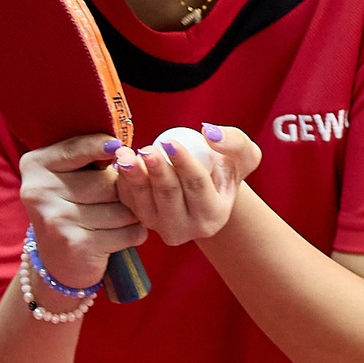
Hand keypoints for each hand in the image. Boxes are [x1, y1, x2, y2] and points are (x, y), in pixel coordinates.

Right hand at [19, 134, 147, 289]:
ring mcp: (57, 219)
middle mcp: (40, 191)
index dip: (104, 146)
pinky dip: (133, 235)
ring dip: (130, 215)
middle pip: (108, 181)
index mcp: (35, 166)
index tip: (118, 147)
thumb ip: (88, 157)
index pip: (78, 148)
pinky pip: (126, 232)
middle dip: (121, 191)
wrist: (58, 264)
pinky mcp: (77, 245)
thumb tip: (123, 150)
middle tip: (114, 201)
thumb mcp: (68, 176)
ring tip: (115, 220)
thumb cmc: (71, 209)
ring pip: (121, 208)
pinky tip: (119, 237)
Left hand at [112, 124, 262, 247]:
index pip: (197, 186)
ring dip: (134, 177)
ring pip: (145, 203)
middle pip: (169, 197)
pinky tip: (121, 162)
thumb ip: (234, 142)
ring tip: (126, 155)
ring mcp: (162, 228)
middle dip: (156, 172)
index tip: (169, 142)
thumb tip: (209, 133)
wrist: (205, 187)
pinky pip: (129, 202)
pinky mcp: (142, 222)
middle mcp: (188, 229)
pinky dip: (124, 182)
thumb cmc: (225, 167)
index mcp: (214, 215)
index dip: (183, 163)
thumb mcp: (242, 153)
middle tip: (146, 149)